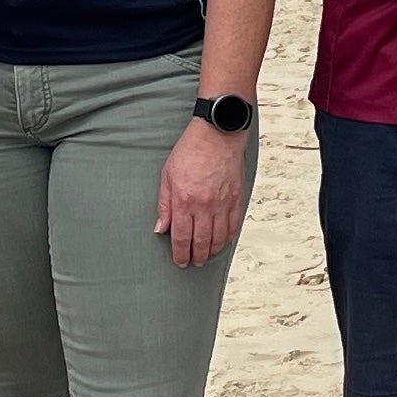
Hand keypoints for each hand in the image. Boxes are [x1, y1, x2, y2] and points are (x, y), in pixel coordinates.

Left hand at [155, 116, 252, 268]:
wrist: (217, 134)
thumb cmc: (190, 151)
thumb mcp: (168, 175)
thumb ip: (164, 205)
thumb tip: (160, 228)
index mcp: (184, 201)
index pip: (181, 238)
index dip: (180, 254)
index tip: (180, 261)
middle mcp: (204, 206)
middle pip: (201, 243)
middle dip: (196, 257)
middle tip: (192, 262)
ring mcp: (222, 204)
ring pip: (218, 238)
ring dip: (211, 251)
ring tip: (206, 255)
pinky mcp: (236, 199)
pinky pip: (233, 226)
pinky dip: (227, 238)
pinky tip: (221, 241)